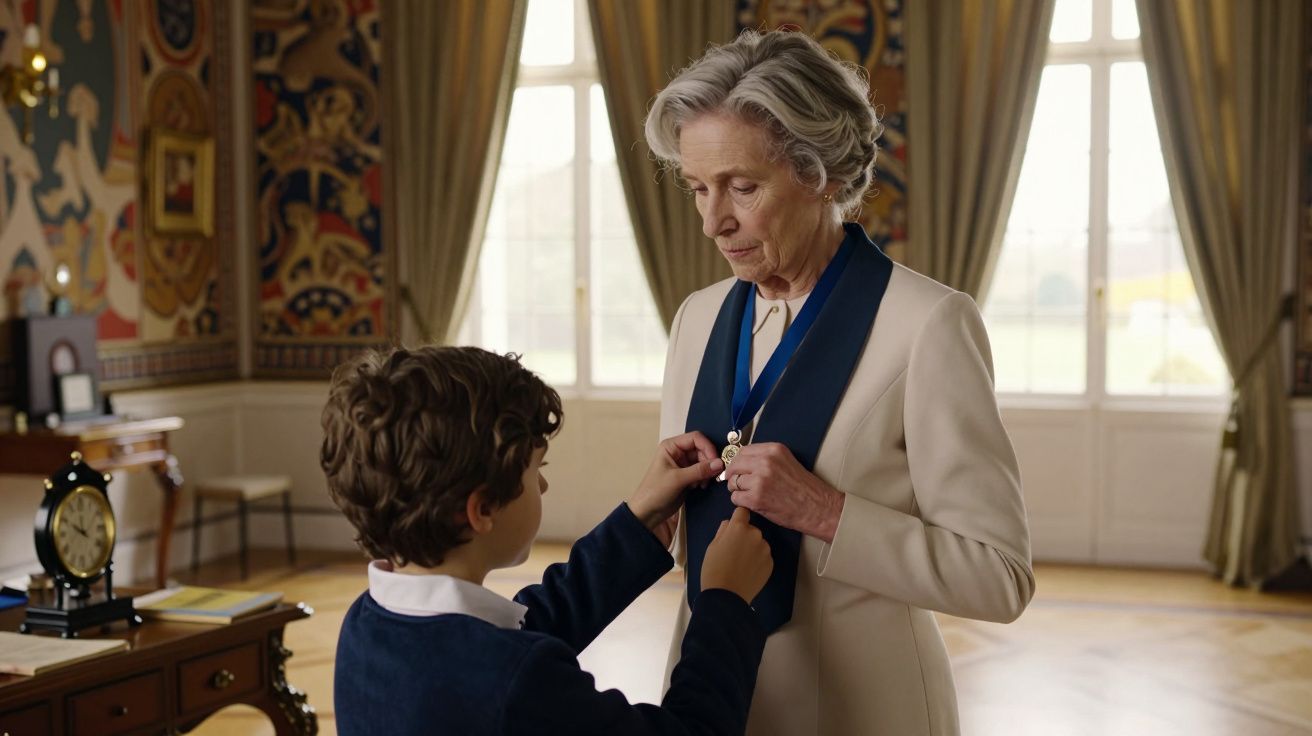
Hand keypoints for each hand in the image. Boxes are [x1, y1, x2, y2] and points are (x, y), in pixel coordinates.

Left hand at [629, 431, 723, 546]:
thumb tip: (720, 463)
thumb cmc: (656, 491)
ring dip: (707, 472)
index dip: (708, 447)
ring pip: (703, 461)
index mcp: (671, 446)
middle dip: (708, 462)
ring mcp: (682, 464)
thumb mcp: (678, 479)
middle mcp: (677, 452)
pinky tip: (699, 487)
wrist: (647, 513)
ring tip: (703, 484)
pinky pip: (701, 472)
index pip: (695, 438)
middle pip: (701, 450)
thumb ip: (699, 470)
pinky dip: (704, 478)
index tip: (716, 461)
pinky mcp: (686, 476)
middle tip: (713, 475)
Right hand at [701, 507, 772, 603]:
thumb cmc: (714, 569)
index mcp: (739, 528)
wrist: (726, 595)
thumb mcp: (712, 546)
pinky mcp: (770, 562)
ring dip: (752, 548)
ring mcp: (765, 549)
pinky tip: (748, 571)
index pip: (742, 511)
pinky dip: (757, 560)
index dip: (738, 518)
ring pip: (758, 543)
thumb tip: (729, 524)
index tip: (735, 525)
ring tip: (741, 563)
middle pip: (751, 529)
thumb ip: (723, 531)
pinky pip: (763, 556)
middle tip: (733, 551)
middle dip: (744, 535)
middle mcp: (755, 535)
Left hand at [724, 443, 844, 542]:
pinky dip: (740, 502)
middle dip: (734, 475)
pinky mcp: (756, 498)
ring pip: (733, 482)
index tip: (739, 469)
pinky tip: (753, 503)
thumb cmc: (804, 489)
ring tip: (750, 494)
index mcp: (774, 450)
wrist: (818, 508)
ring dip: (738, 490)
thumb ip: (766, 458)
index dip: (738, 462)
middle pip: (734, 465)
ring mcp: (760, 480)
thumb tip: (743, 462)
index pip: (743, 451)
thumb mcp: (786, 462)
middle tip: (738, 483)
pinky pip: (735, 498)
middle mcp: (766, 462)